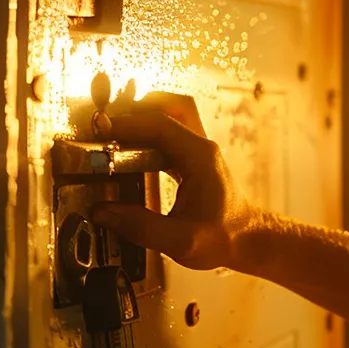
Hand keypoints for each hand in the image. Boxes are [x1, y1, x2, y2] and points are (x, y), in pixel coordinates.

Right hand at [92, 92, 260, 270]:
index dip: (129, 124)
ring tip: (112, 133)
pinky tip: (126, 151)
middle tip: (108, 123)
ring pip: (169, 116)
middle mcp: (200, 147)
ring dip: (142, 118)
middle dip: (137, 107)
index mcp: (200, 157)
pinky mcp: (191, 160)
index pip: (161, 125)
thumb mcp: (181, 241)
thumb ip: (141, 227)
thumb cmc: (223, 238)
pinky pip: (166, 136)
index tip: (101, 130)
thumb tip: (101, 212)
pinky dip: (145, 135)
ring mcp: (197, 151)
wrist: (247, 241)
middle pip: (170, 106)